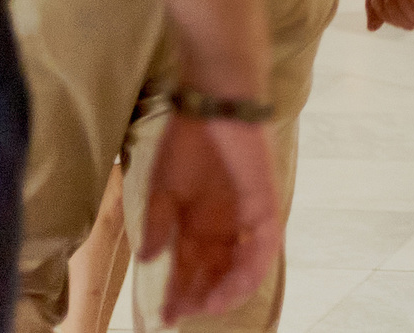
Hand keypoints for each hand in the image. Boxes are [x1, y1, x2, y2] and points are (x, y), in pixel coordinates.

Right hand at [138, 113, 279, 322]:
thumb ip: (158, 225)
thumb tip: (149, 259)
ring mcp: (246, 215)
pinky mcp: (264, 203)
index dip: (177, 291)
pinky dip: (251, 269)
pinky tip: (232, 285)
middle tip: (182, 313)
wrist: (213, 101)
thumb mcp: (163, 188)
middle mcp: (224, 224)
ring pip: (243, 266)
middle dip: (199, 295)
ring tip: (207, 306)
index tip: (164, 316)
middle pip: (215, 272)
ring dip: (227, 289)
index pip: (189, 266)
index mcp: (199, 222)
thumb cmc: (188, 138)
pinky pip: (265, 245)